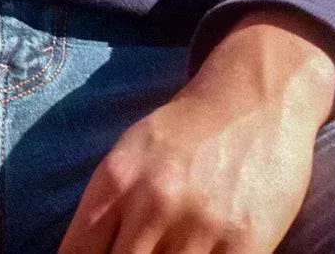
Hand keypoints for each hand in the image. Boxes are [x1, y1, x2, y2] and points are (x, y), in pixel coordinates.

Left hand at [56, 9, 334, 253]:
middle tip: (141, 251)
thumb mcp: (133, 152)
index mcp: (117, 179)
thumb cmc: (188, 131)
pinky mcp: (245, 242)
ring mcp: (199, 225)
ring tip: (168, 252)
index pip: (77, 253)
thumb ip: (106, 208)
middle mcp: (153, 202)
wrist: (257, 97)